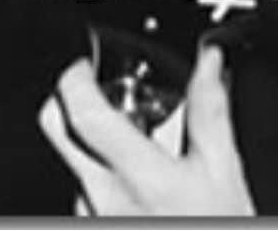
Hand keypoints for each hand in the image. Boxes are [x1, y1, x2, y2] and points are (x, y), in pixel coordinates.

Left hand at [38, 46, 254, 215]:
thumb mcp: (223, 176)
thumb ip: (208, 113)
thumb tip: (209, 64)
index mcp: (139, 178)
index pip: (80, 111)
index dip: (73, 76)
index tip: (82, 63)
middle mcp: (101, 199)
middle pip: (54, 128)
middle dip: (64, 100)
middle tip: (87, 89)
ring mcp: (88, 216)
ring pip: (66, 163)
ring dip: (86, 149)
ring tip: (126, 152)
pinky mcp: (82, 226)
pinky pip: (76, 195)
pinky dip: (94, 182)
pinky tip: (128, 190)